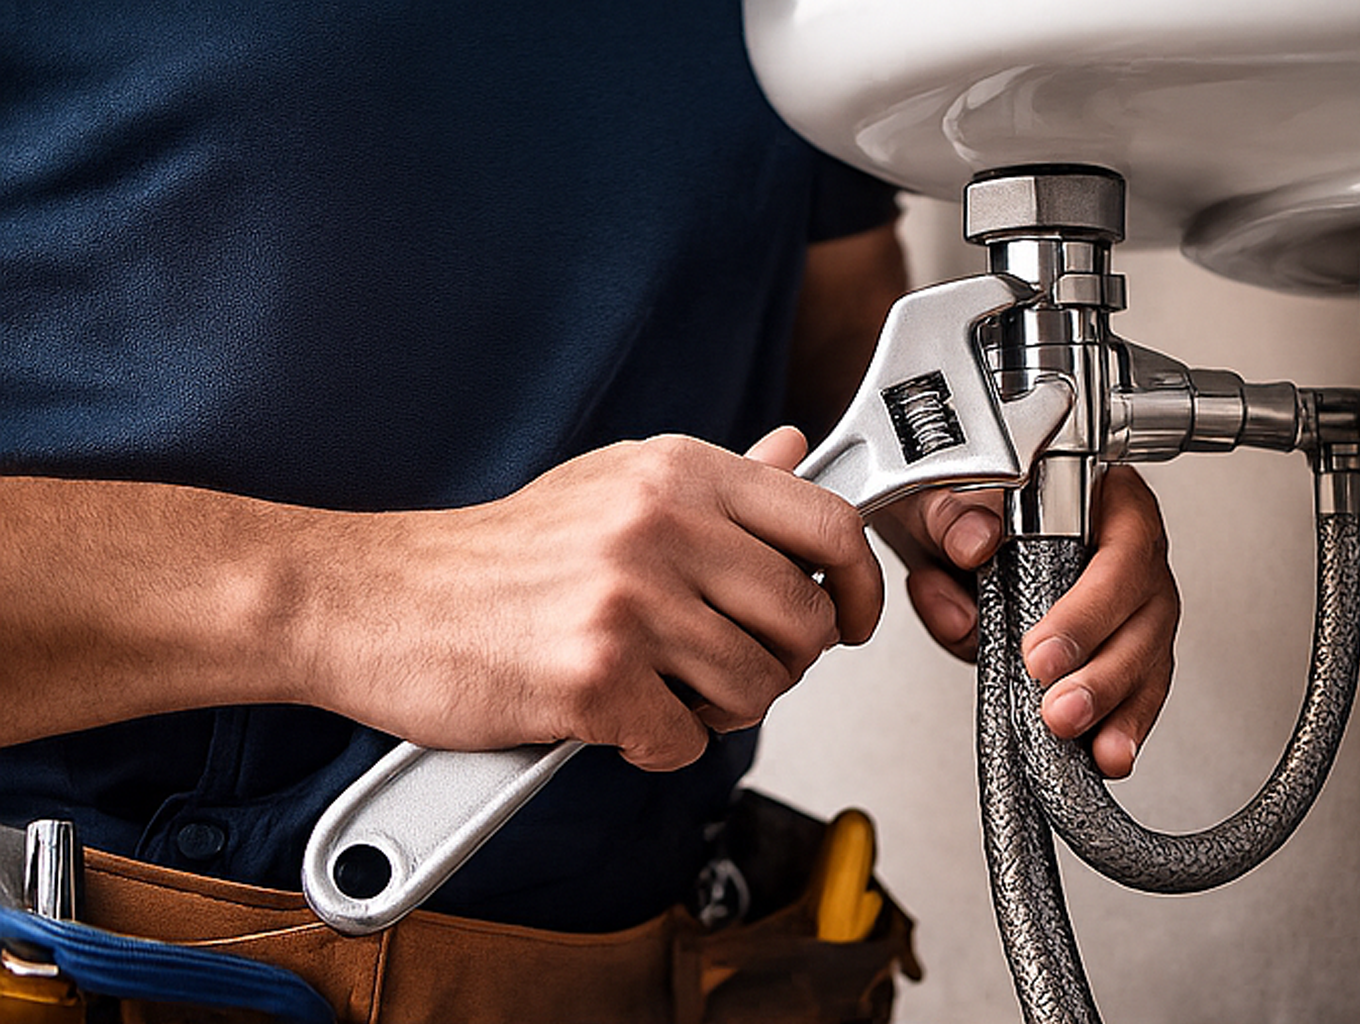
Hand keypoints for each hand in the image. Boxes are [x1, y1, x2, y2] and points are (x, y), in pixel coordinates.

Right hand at [300, 428, 881, 770]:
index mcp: (677, 473)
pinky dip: (659, 746)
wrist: (373, 600)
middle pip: (805, 620)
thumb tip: (794, 450)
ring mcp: (628, 601)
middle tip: (729, 667)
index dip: (862, 585)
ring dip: (720, 712)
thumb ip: (715, 483)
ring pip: (756, 689)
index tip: (854, 619)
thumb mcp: (611, 488)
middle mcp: (661, 525)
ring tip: (665, 692)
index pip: (827, 523)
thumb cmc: (490, 556)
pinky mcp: (593, 679)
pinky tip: (617, 719)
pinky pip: (685, 743)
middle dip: (781, 664)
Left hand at [874, 466, 1177, 777]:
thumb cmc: (959, 506)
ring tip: (1080, 738)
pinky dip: (1115, 725)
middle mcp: (1127, 552)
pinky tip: (1105, 752)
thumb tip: (974, 541)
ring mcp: (1128, 607)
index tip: (1041, 651)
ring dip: (1112, 706)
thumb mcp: (939, 494)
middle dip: (1103, 672)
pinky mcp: (1109, 652)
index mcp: (1104, 498)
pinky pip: (1129, 691)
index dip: (1089, 607)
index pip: (1124, 546)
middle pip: (1144, 615)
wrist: (939, 532)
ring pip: (1144, 659)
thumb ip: (950, 513)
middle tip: (1059, 707)